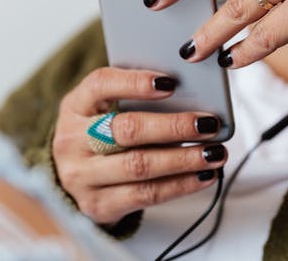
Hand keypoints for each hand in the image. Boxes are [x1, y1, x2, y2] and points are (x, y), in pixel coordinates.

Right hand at [52, 67, 226, 225]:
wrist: (73, 184)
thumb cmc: (99, 137)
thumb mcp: (102, 111)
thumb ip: (133, 99)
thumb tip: (190, 93)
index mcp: (74, 107)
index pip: (100, 85)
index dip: (135, 83)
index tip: (170, 83)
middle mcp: (72, 141)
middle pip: (126, 130)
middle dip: (173, 126)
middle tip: (207, 123)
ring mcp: (81, 177)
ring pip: (139, 166)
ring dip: (183, 159)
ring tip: (215, 152)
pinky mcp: (98, 205)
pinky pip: (145, 195)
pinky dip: (180, 185)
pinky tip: (203, 176)